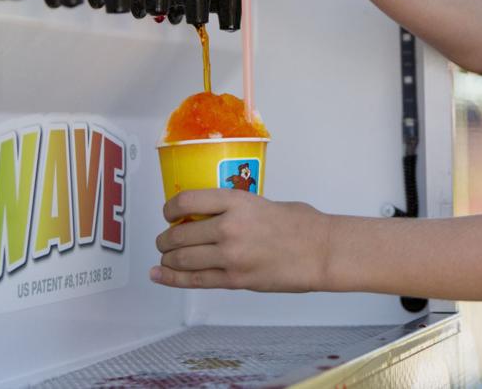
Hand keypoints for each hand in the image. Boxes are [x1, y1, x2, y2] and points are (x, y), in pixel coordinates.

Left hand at [152, 189, 332, 291]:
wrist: (321, 251)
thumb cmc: (301, 224)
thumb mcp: (263, 202)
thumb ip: (235, 209)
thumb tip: (213, 216)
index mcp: (236, 202)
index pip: (187, 201)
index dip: (170, 208)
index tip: (169, 213)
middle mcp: (228, 228)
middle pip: (180, 234)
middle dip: (166, 239)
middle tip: (165, 240)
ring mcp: (230, 257)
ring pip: (183, 259)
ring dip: (168, 259)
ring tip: (166, 258)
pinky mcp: (235, 280)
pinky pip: (196, 280)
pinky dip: (173, 279)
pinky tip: (160, 275)